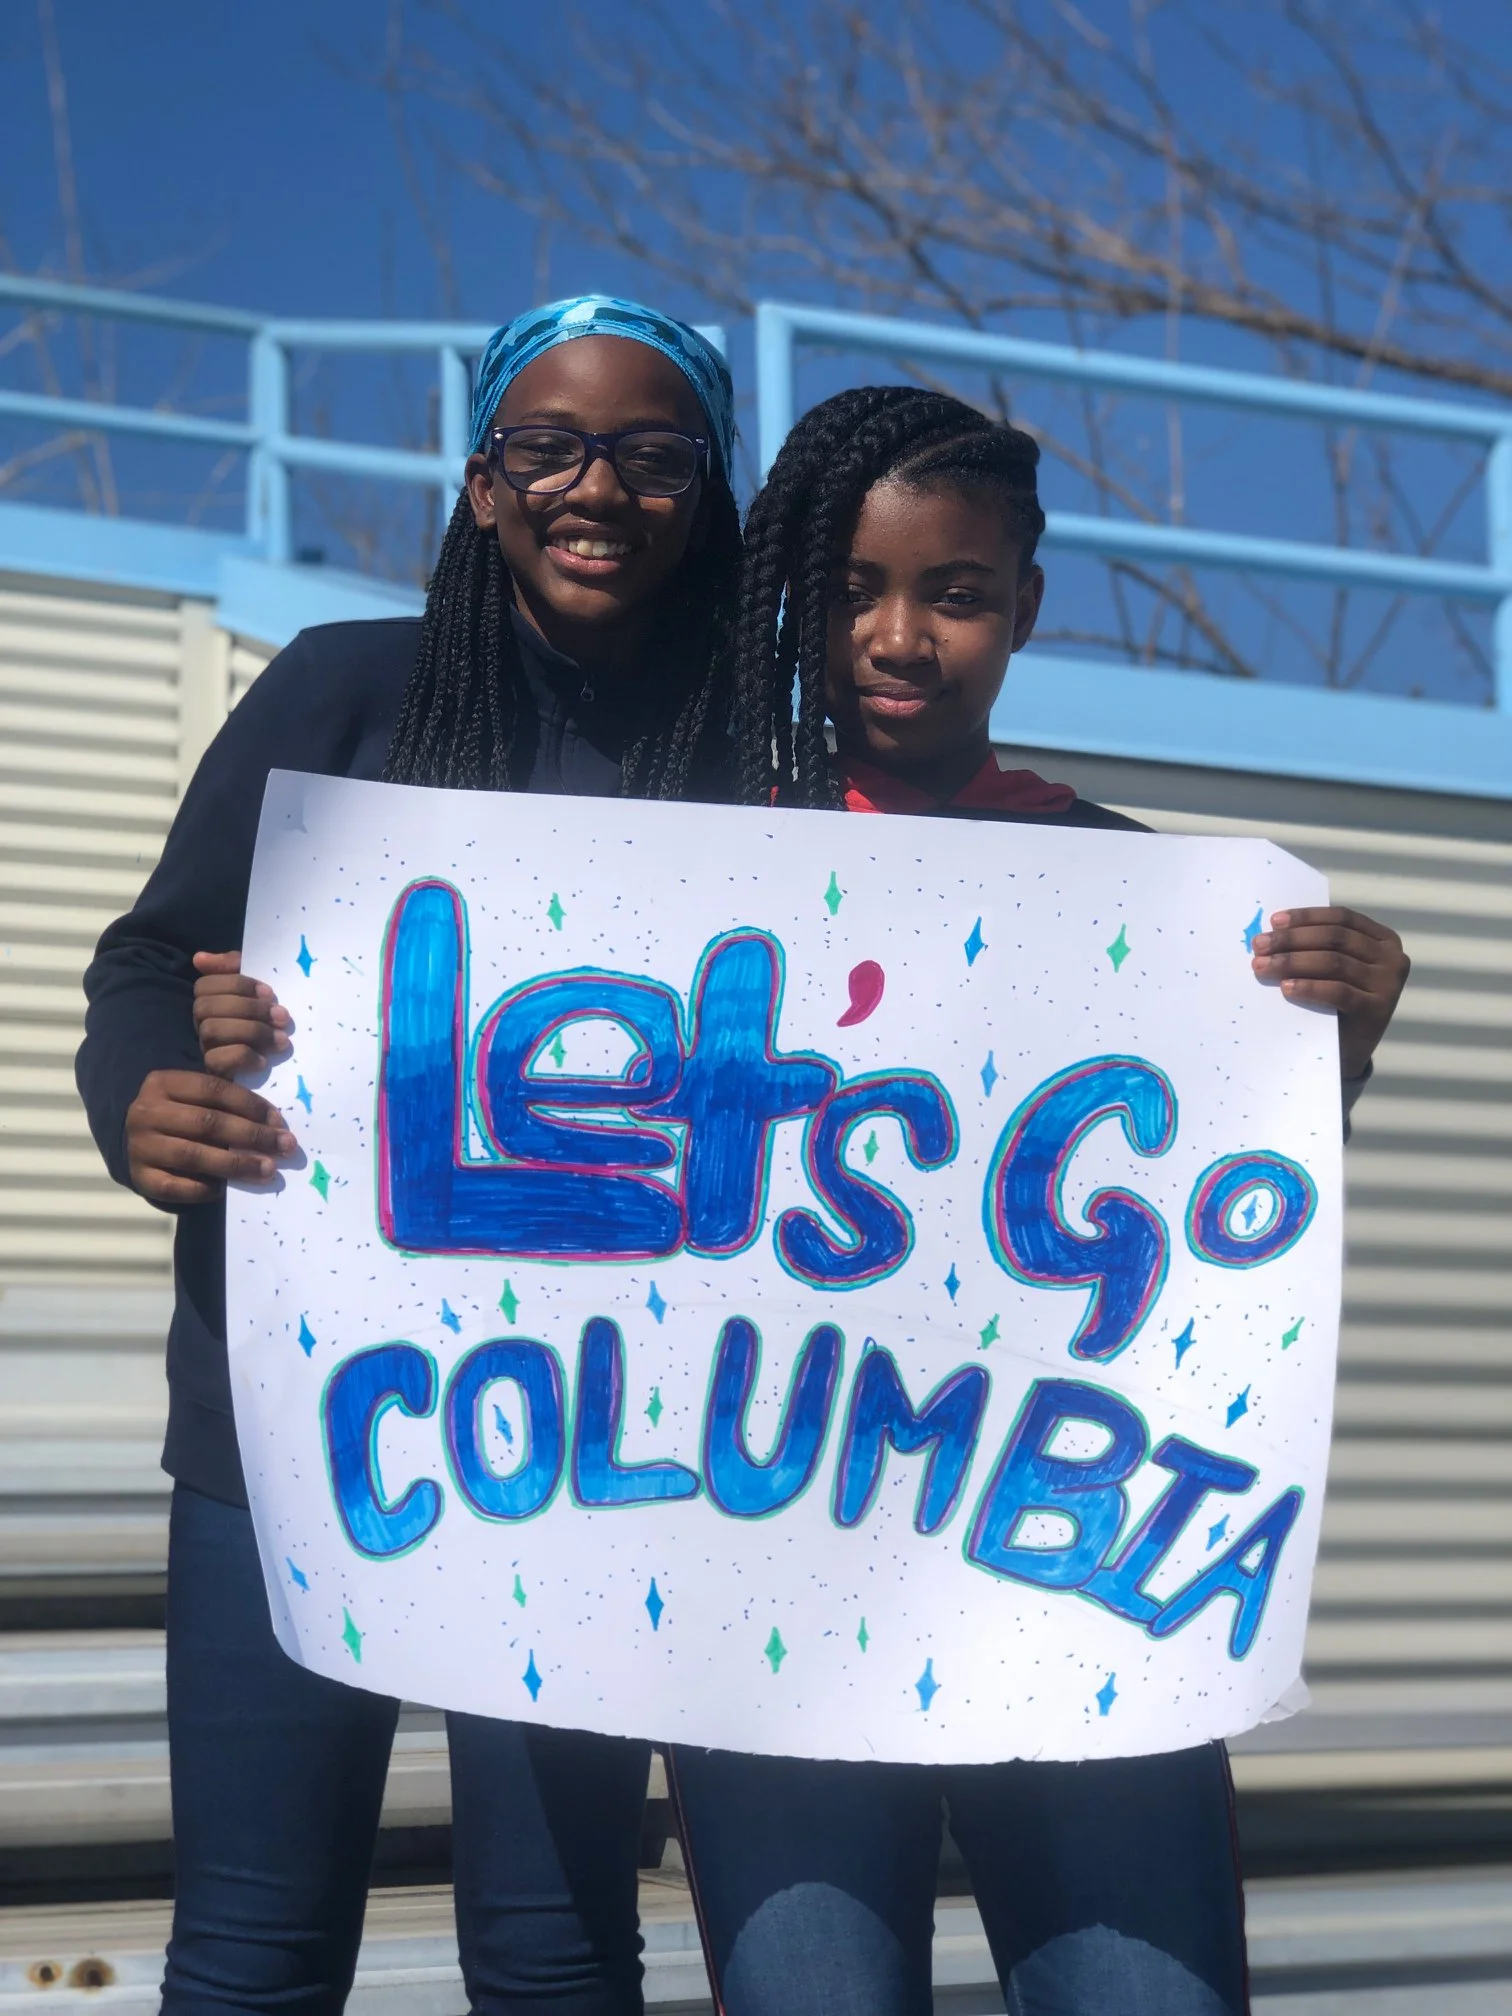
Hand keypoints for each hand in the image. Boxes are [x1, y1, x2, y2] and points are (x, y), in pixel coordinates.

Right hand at [124, 1070, 296, 1205]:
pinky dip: (203, 1189)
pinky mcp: (139, 1176)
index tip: (279, 1121)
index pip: (213, 1088)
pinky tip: (226, 1189)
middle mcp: (146, 1112)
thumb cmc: (182, 1115)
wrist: (139, 1142)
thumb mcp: (197, 1097)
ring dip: (236, 1164)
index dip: (250, 1104)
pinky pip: (175, 1186)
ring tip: (268, 1169)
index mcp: (163, 1082)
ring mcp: (139, 1145)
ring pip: (193, 1155)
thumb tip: (275, 1122)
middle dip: (252, 1135)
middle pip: (207, 1122)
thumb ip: (228, 1100)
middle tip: (285, 1146)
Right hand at [192, 949, 291, 1077]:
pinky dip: (243, 1056)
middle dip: (248, 1008)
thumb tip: (199, 958)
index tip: (269, 993)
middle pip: (205, 1007)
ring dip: (251, 1031)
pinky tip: (264, 1060)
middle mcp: (202, 1023)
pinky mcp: (214, 1072)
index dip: (237, 985)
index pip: (205, 985)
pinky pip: (216, 1060)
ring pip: (210, 1030)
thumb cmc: (273, 1016)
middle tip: (281, 1016)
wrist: (298, 1060)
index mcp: (211, 1000)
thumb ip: (235, 965)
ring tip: (281, 1039)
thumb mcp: (259, 986)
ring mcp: (205, 1047)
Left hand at [1251, 907, 1408, 1080]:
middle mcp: (1393, 958)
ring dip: (1292, 961)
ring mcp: (1388, 985)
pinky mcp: (1377, 1011)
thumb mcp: (1334, 968)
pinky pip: (1338, 992)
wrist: (1349, 1050)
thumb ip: (1318, 946)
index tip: (1274, 921)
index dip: (1307, 917)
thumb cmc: (1336, 1002)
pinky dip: (1309, 987)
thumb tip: (1275, 929)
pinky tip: (1286, 987)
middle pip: (1335, 938)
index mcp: (1383, 939)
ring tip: (1262, 965)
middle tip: (1259, 945)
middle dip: (1292, 939)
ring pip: (1334, 962)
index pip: (1342, 918)